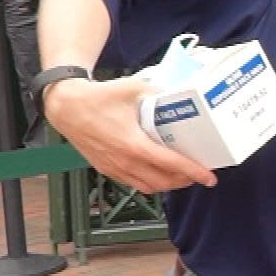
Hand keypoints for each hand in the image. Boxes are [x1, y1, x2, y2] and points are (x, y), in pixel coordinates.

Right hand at [43, 76, 216, 193]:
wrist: (66, 107)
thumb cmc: (98, 97)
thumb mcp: (133, 88)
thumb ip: (158, 93)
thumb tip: (179, 95)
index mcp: (134, 144)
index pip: (170, 164)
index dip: (193, 171)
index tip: (209, 177)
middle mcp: (125, 161)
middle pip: (163, 182)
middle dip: (184, 180)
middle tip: (198, 174)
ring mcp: (114, 168)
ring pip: (148, 187)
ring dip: (168, 185)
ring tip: (182, 176)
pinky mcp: (106, 169)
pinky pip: (133, 183)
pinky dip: (150, 183)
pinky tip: (158, 173)